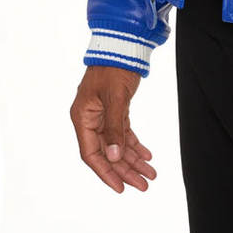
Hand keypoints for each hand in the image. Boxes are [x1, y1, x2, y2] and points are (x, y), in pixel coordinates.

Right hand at [70, 65, 156, 192]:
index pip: (92, 154)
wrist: (123, 45)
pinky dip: (135, 145)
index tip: (121, 188)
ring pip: (117, 145)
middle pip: (107, 153)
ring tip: (150, 174)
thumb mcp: (115, 98)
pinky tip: (147, 156)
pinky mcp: (116, 110)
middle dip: (125, 170)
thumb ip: (114, 128)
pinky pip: (124, 133)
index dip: (106, 173)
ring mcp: (103, 115)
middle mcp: (90, 119)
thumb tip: (113, 156)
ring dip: (133, 160)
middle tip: (144, 184)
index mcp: (82, 118)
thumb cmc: (114, 68)